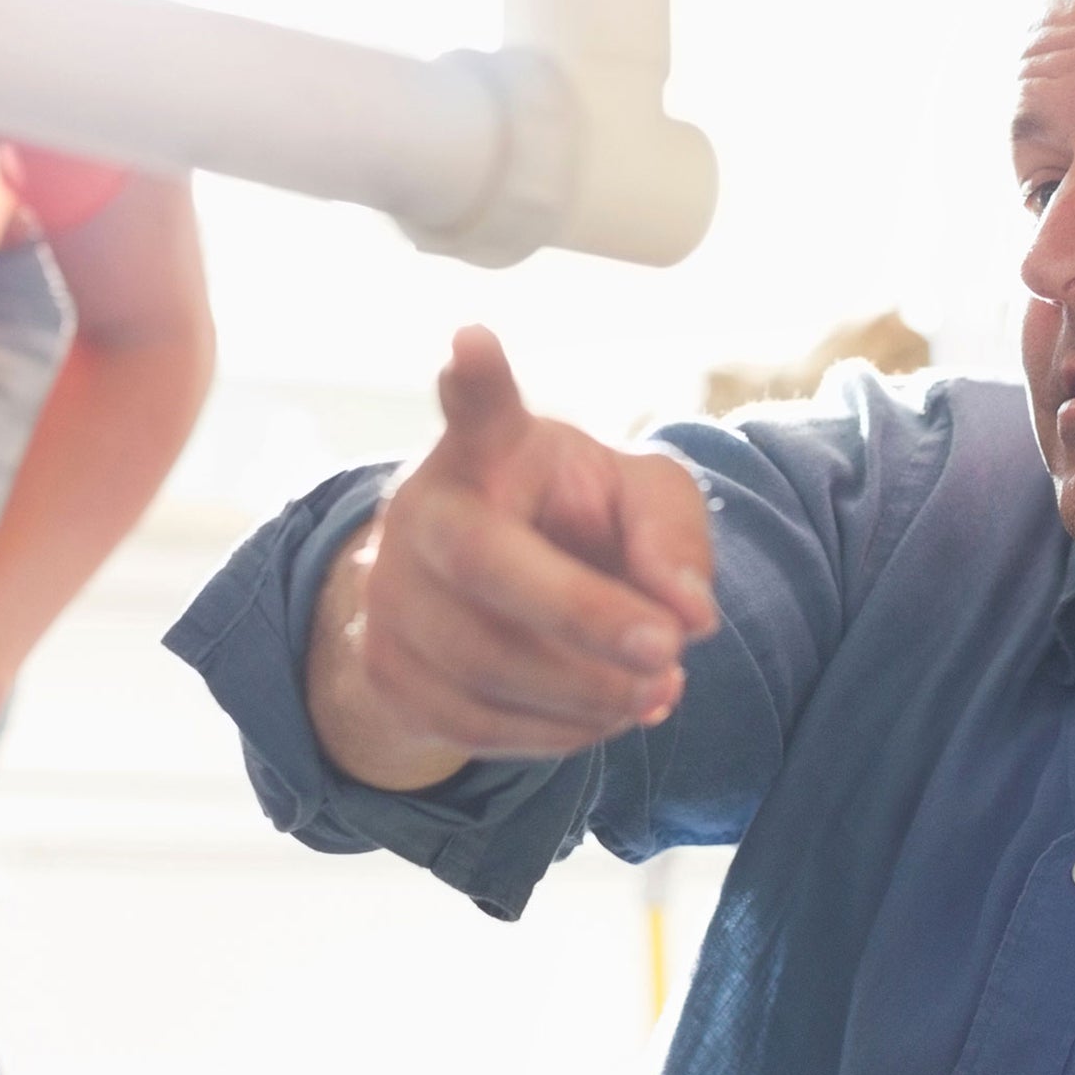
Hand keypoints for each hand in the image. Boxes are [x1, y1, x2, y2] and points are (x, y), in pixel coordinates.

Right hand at [308, 327, 718, 788]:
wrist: (484, 595)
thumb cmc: (574, 524)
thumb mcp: (641, 501)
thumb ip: (673, 536)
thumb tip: (689, 616)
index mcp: (489, 450)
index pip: (480, 410)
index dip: (476, 381)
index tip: (471, 341)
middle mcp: (423, 512)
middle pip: (489, 566)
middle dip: (585, 616)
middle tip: (670, 651)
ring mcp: (391, 595)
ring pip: (485, 664)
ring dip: (589, 692)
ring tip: (658, 689)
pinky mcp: (386, 672)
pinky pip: (477, 725)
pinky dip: (558, 733)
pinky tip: (608, 715)